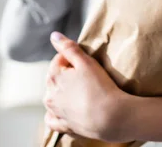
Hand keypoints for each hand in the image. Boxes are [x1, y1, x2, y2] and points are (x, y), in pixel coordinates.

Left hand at [42, 33, 161, 144]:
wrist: (111, 118)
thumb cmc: (100, 88)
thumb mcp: (86, 62)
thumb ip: (68, 47)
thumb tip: (54, 35)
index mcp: (54, 77)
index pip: (58, 60)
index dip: (71, 58)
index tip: (84, 61)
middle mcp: (51, 96)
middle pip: (54, 78)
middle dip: (65, 74)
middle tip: (85, 75)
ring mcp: (56, 112)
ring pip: (51, 98)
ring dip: (60, 92)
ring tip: (78, 90)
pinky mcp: (64, 126)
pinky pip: (52, 120)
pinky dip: (55, 114)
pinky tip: (64, 110)